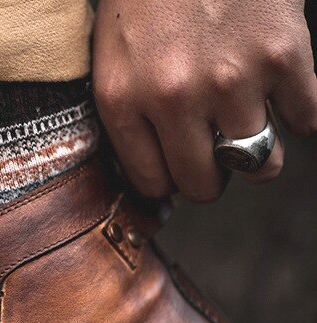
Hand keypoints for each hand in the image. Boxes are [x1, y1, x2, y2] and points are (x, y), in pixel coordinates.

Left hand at [92, 0, 316, 201]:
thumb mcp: (111, 54)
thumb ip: (127, 113)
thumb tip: (156, 171)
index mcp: (123, 101)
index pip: (153, 182)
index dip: (170, 179)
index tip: (179, 166)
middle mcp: (174, 99)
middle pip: (205, 183)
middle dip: (211, 177)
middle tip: (215, 157)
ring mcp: (232, 79)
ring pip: (259, 163)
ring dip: (259, 156)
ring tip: (251, 131)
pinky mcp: (284, 53)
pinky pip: (305, 119)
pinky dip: (300, 115)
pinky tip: (284, 97)